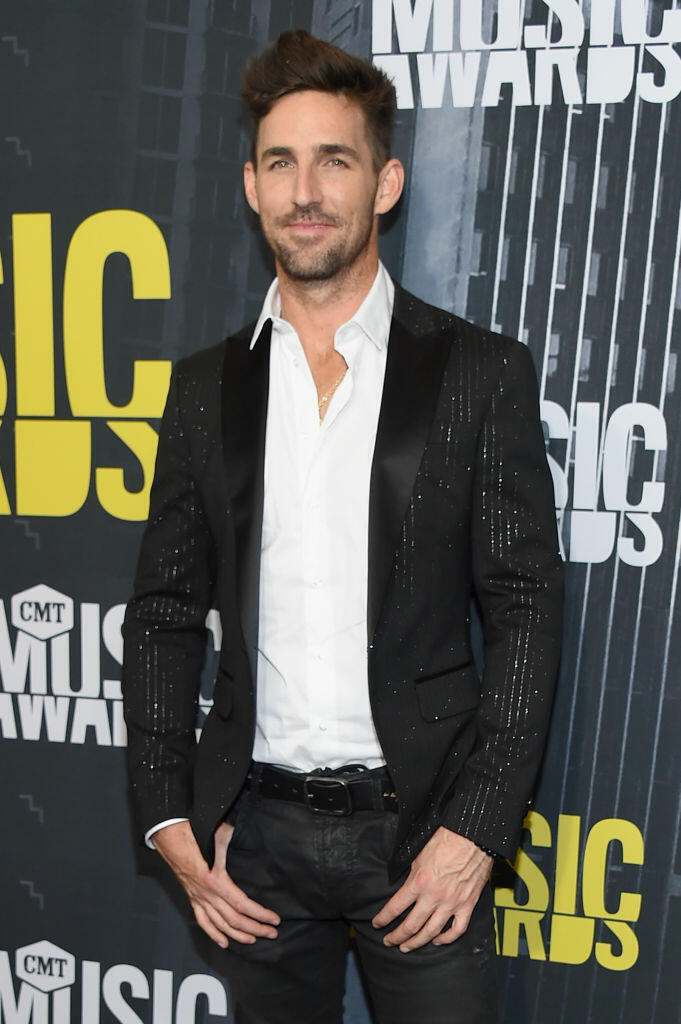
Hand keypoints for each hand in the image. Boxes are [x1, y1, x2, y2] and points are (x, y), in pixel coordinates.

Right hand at [152, 820, 279, 947]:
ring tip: (254, 939)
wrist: (172, 845)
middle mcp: (208, 895)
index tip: (273, 918)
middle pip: (235, 919)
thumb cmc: (194, 840)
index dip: (260, 914)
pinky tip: (224, 942)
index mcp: (216, 881)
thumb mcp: (216, 836)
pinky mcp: (194, 900)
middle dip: (256, 928)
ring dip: (239, 935)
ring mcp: (200, 900)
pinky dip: (214, 934)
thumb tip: (237, 831)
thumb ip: (227, 837)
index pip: (242, 904)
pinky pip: (203, 922)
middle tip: (272, 932)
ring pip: (221, 924)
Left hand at [371, 827, 491, 951]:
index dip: (383, 918)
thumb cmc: (446, 839)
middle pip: (411, 925)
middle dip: (396, 936)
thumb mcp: (419, 854)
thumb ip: (411, 874)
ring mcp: (452, 903)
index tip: (377, 923)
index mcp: (419, 882)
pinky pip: (457, 929)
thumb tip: (404, 885)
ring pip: (431, 932)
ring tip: (407, 947)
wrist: (472, 836)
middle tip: (389, 941)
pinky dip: (447, 939)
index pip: (395, 907)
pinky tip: (438, 940)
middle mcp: (434, 896)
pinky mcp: (468, 904)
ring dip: (416, 942)